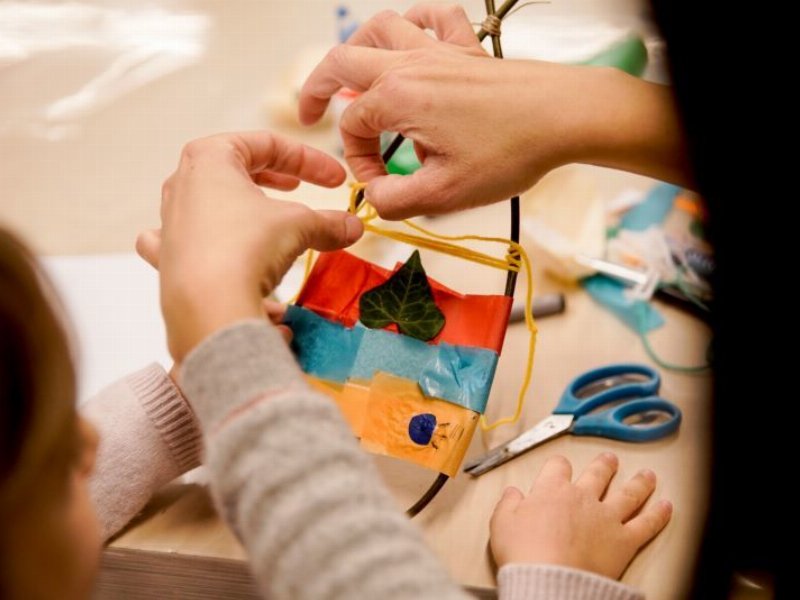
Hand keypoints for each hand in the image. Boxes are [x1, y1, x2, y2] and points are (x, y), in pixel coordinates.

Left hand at [137, 131, 362, 361]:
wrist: (207, 307)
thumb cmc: (247, 247)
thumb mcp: (299, 226)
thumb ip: (327, 222)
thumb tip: (352, 227)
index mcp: (209, 159)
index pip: (266, 144)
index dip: (308, 159)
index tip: (336, 178)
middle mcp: (182, 186)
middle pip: (233, 171)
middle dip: (272, 178)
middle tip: (298, 187)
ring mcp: (170, 225)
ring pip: (211, 206)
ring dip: (245, 212)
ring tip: (272, 226)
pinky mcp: (168, 262)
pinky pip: (193, 247)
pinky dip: (214, 251)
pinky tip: (228, 260)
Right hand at [300, 4, 689, 218]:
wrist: (565, 116)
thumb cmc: (511, 151)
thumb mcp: (445, 192)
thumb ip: (396, 200)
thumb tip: (374, 199)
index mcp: (397, 96)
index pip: (353, 128)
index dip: (359, 162)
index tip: (382, 186)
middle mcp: (410, 64)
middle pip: (343, 61)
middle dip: (318, 87)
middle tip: (309, 111)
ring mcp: (439, 51)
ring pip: (380, 28)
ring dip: (356, 49)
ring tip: (349, 74)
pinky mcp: (467, 49)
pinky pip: (433, 17)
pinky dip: (414, 21)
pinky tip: (411, 34)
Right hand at [490, 453, 671, 579]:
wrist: (548, 578)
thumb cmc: (523, 553)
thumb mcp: (502, 524)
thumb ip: (508, 504)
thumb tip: (511, 493)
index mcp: (551, 491)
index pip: (557, 467)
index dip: (558, 465)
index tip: (559, 466)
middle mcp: (582, 498)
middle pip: (597, 474)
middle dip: (605, 465)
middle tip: (610, 460)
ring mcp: (606, 518)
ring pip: (628, 493)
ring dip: (639, 482)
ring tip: (647, 475)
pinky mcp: (624, 541)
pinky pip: (647, 524)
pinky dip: (659, 514)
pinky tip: (667, 506)